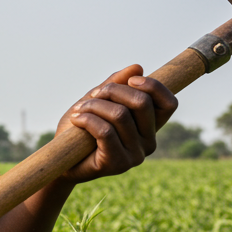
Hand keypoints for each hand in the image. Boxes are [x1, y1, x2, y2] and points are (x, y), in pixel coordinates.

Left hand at [55, 64, 177, 182]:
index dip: (153, 86)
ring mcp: (135, 156)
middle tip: (93, 95)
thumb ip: (116, 84)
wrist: (62, 161)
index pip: (169, 104)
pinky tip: (76, 119)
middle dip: (113, 90)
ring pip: (120, 115)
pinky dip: (87, 119)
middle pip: (142, 103)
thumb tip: (137, 67)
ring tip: (78, 110)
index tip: (130, 80)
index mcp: (150, 127)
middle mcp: (148, 143)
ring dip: (94, 105)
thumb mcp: (97, 101)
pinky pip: (105, 131)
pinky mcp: (117, 163)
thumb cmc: (81, 130)